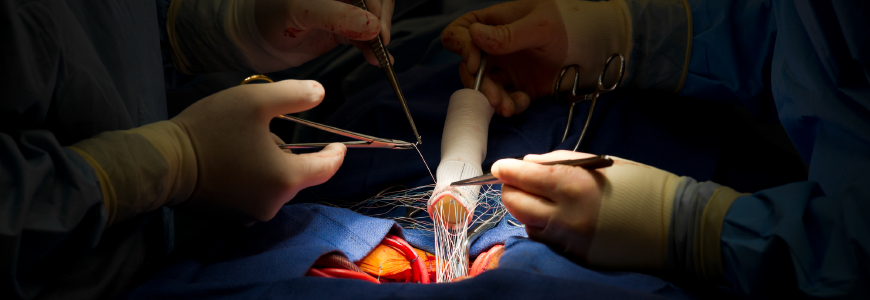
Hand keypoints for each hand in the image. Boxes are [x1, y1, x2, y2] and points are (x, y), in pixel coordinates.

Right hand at [171, 80, 345, 223]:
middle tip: (260, 129)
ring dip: (266, 165)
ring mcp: (250, 215)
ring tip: (239, 144)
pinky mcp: (230, 218)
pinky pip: (253, 194)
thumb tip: (320, 93)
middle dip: (286, 152)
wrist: (162, 162)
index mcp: (286, 179)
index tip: (339, 145)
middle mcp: (273, 204)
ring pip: (273, 184)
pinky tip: (229, 162)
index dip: (335, 155)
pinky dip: (249, 179)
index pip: (326, 169)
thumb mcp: (255, 100)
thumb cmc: (211, 129)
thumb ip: (294, 95)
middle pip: (295, 174)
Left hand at [254, 0, 394, 69]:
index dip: (376, 3)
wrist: (250, 39)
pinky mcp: (344, 27)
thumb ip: (336, 16)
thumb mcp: (299, 10)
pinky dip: (374, 47)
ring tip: (379, 58)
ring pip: (375, 17)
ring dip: (380, 37)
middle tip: (379, 43)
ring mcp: (344, 8)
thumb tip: (374, 27)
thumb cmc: (265, 16)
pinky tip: (379, 60)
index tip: (377, 27)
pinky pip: (367, 34)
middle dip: (382, 20)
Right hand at [441, 0, 629, 116]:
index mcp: (496, 22)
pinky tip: (524, 102)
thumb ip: (508, 34)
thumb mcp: (542, 26)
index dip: (462, 48)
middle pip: (467, 66)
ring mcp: (508, 68)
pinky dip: (509, 105)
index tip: (476, 62)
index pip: (461, 32)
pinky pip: (503, 100)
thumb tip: (473, 35)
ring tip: (510, 107)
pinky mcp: (520, 87)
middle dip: (478, 84)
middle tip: (495, 97)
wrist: (605, 47)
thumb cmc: (575, 24)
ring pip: (483, 88)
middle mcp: (496, 45)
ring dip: (492, 100)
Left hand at [494, 150, 684, 269]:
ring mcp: (570, 241)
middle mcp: (567, 216)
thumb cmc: (642, 186)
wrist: (677, 227)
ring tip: (542, 199)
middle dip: (510, 190)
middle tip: (516, 182)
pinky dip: (543, 226)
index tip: (500, 166)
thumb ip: (560, 162)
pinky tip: (557, 217)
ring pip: (527, 224)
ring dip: (527, 209)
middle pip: (516, 204)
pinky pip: (546, 240)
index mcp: (574, 185)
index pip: (523, 178)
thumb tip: (527, 164)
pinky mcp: (577, 257)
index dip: (506, 170)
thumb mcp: (601, 163)